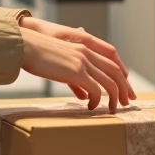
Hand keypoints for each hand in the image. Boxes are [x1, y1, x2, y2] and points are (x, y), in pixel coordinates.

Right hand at [19, 17, 135, 108]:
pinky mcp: (77, 72)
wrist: (25, 46)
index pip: (112, 58)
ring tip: (114, 109)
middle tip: (128, 101)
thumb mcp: (60, 61)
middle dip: (125, 87)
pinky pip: (96, 90)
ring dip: (115, 97)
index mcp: (83, 45)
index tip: (125, 85)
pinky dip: (98, 100)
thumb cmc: (36, 54)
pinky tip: (92, 107)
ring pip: (110, 82)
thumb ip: (75, 76)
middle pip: (116, 71)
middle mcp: (87, 52)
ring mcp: (83, 61)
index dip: (121, 72)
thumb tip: (84, 94)